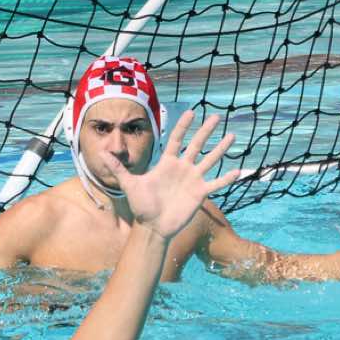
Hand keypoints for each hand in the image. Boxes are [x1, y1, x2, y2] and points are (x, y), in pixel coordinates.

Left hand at [118, 112, 247, 239]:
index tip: (191, 112)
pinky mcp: (200, 193)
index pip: (177, 139)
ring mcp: (193, 179)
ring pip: (209, 160)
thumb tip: (100, 152)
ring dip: (221, 149)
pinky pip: (216, 184)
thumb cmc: (141, 206)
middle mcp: (182, 168)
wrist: (152, 227)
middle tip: (216, 116)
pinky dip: (227, 178)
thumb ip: (117, 168)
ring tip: (232, 136)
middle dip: (206, 131)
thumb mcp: (129, 184)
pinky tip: (239, 171)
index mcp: (167, 163)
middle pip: (197, 144)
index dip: (183, 126)